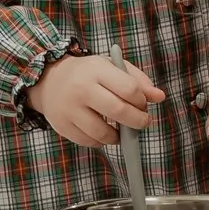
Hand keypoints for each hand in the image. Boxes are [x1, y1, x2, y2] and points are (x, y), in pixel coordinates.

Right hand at [27, 52, 163, 147]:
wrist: (48, 79)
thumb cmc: (88, 73)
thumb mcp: (112, 67)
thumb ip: (138, 80)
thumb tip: (160, 97)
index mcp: (96, 71)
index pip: (129, 89)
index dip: (142, 101)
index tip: (142, 104)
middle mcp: (81, 89)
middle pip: (119, 112)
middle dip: (138, 121)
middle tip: (142, 122)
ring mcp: (70, 109)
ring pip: (104, 133)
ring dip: (119, 136)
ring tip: (121, 130)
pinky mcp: (62, 126)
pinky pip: (90, 142)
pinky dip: (102, 141)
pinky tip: (104, 131)